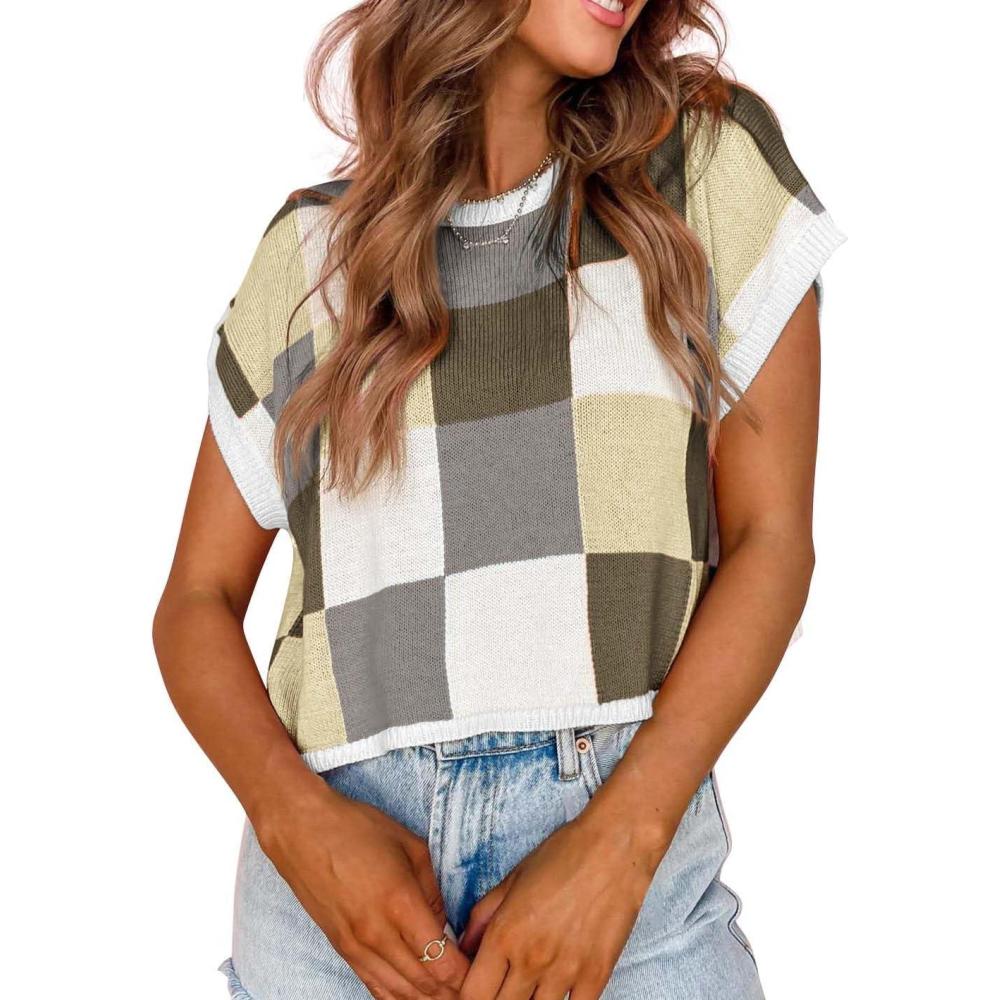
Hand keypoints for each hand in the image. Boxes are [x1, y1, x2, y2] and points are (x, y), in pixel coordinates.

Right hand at [255, 776, 469, 998]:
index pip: (441, 961)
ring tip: (449, 995)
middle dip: (452, 991)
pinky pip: (374, 986)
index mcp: (400, 903)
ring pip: (399, 992)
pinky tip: (415, 997)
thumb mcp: (411, 846)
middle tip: (473, 987)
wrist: (301, 830)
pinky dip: (398, 997)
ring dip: (427, 998)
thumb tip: (445, 923)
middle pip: (424, 984)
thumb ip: (433, 889)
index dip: (466, 974)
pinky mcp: (341, 949)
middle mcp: (377, 933)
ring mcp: (355, 946)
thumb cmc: (357, 828)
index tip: (481, 969)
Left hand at [456, 809, 670, 999]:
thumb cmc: (563, 854)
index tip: (479, 987)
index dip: (470, 995)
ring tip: (533, 987)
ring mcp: (565, 971)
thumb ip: (483, 915)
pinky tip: (562, 991)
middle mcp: (531, 959)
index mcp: (505, 933)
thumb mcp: (513, 878)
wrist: (614, 846)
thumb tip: (464, 946)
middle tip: (506, 984)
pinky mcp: (597, 975)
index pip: (473, 994)